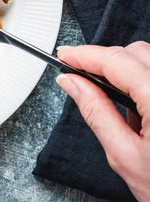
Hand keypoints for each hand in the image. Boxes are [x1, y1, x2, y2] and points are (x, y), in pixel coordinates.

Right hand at [57, 42, 149, 200]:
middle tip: (79, 76)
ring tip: (114, 101)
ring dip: (125, 69)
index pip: (116, 61)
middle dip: (104, 59)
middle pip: (135, 53)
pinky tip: (139, 108)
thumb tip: (71, 82)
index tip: (64, 56)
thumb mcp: (124, 154)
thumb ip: (95, 110)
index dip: (84, 55)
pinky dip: (144, 81)